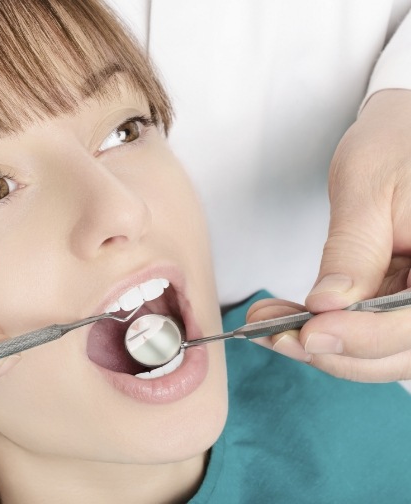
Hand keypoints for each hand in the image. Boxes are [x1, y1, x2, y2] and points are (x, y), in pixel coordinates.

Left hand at [251, 90, 410, 381]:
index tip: (308, 332)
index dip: (362, 337)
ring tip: (270, 326)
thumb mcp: (368, 193)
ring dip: (322, 347)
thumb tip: (325, 306)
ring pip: (379, 352)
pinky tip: (290, 318)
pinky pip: (368, 332)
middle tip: (274, 334)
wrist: (401, 138)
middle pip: (396, 352)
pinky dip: (328, 332)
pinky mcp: (401, 301)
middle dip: (331, 351)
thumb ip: (352, 253)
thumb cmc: (395, 148)